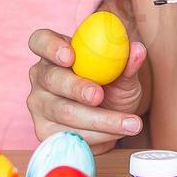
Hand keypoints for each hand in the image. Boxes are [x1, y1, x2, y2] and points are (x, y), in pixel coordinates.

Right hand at [26, 28, 145, 154]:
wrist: (111, 120)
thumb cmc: (111, 88)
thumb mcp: (123, 74)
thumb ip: (127, 63)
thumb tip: (138, 49)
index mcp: (55, 52)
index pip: (41, 41)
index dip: (51, 47)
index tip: (70, 57)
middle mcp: (41, 76)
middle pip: (52, 79)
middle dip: (77, 88)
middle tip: (99, 95)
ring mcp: (39, 104)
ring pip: (64, 111)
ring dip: (100, 119)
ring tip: (130, 123)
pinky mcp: (44, 130)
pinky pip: (69, 134)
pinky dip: (98, 135)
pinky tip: (117, 133)